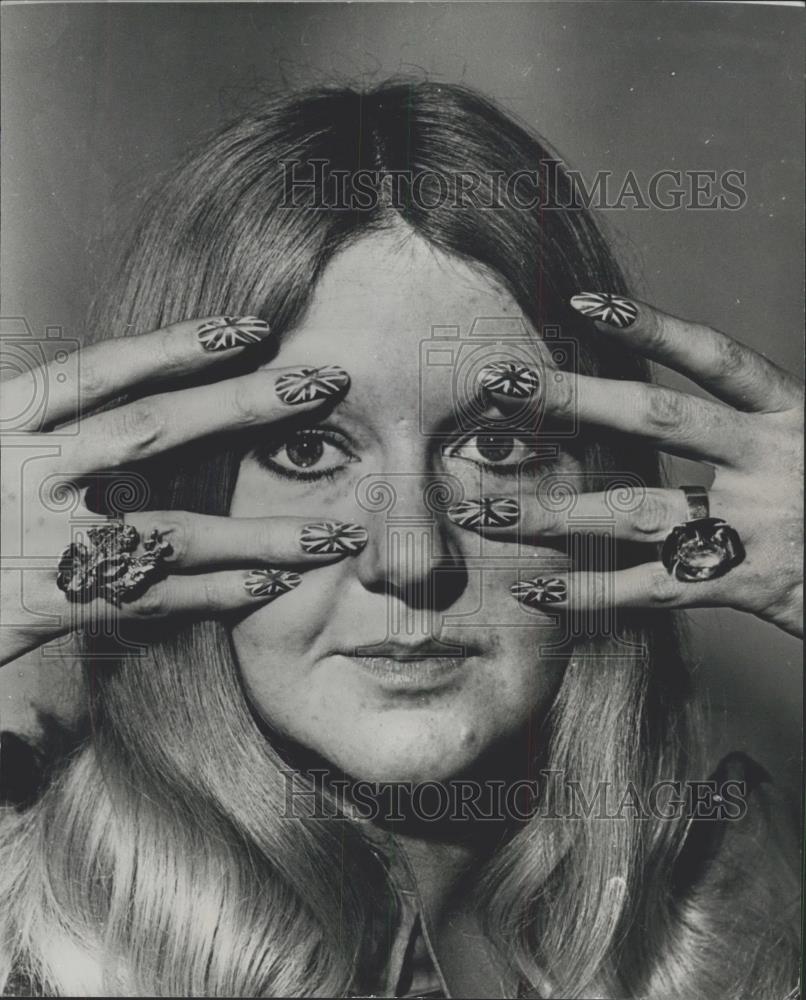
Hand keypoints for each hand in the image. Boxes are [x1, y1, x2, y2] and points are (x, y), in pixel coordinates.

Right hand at [0, 316, 366, 664]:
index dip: (179, 345)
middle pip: (152, 430)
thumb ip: (48, 424)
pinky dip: (216, 593)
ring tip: (336, 530)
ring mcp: (34, 540)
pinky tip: (274, 585)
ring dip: (260, 530)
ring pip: (171, 529)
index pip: (101, 370)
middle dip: (244, 406)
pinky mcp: (40, 608)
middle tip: (326, 384)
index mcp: (2, 420)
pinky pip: (150, 599)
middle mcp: (20, 469)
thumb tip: (127, 401)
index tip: (252, 329)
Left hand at [457, 294, 803, 637]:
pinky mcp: (747, 586)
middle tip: (501, 384)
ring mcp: (758, 525)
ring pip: (636, 509)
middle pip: (659, 420)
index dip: (652, 326)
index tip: (584, 305)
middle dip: (574, 399)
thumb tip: (666, 411)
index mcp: (795, 417)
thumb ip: (752, 427)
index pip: (717, 358)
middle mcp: (774, 461)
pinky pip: (650, 589)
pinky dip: (589, 591)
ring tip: (485, 505)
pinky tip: (534, 587)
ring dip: (555, 509)